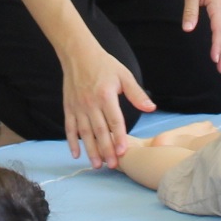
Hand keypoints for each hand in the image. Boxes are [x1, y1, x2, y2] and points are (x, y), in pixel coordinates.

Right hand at [63, 40, 153, 168]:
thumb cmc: (104, 65)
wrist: (78, 54)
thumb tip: (151, 108)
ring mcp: (78, 106)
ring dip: (90, 150)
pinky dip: (71, 141)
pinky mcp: (69, 107)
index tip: (123, 152)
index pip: (114, 121)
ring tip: (97, 165)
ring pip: (84, 133)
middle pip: (99, 131)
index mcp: (106, 95)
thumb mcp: (124, 75)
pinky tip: (76, 154)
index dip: (118, 137)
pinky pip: (70, 127)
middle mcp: (91, 103)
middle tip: (113, 166)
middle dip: (106, 150)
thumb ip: (137, 94)